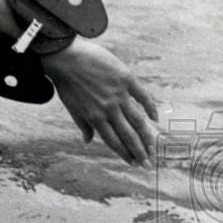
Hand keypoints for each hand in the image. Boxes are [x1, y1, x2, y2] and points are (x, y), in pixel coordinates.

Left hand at [41, 38, 158, 165]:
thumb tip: (87, 142)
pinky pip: (143, 96)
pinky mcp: (126, 79)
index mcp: (94, 117)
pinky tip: (155, 118)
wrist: (66, 58)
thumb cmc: (67, 83)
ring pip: (137, 120)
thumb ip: (83, 125)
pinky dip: (150, 107)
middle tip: (149, 165)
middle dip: (139, 152)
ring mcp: (118, 94)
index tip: (133, 163)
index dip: (124, 153)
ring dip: (147, 136)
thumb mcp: (71, 107)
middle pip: (128, 134)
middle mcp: (108, 109)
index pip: (113, 140)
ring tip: (154, 148)